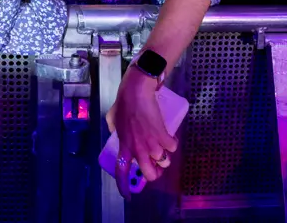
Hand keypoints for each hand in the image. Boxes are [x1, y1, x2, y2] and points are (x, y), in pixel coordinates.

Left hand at [107, 68, 176, 199]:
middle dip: (156, 172)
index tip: (128, 195)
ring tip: (163, 143)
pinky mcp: (163, 136)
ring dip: (165, 154)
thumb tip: (118, 132)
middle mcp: (138, 150)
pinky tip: (169, 134)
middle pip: (151, 174)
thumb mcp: (113, 119)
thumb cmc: (124, 102)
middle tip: (156, 163)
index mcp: (124, 146)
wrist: (137, 91)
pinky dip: (173, 142)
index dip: (125, 186)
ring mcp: (151, 144)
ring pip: (164, 162)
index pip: (122, 172)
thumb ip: (116, 129)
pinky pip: (173, 147)